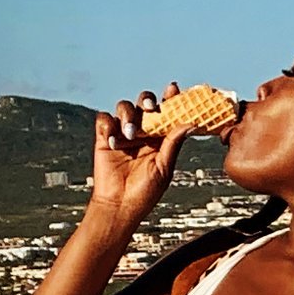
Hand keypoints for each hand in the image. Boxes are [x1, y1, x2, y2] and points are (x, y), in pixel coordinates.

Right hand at [85, 84, 191, 238]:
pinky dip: (108, 124)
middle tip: (151, 108)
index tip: (174, 89)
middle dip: (147, 100)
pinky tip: (114, 139)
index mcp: (160, 137)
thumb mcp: (164, 167)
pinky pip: (103, 119)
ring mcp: (122, 133)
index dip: (170, 99)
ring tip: (131, 134)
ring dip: (129, 115)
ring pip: (124, 108)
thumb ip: (172, 144)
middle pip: (144, 105)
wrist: (121, 205)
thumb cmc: (146, 191)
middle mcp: (142, 132)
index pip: (166, 113)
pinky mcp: (104, 138)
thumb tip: (190, 123)